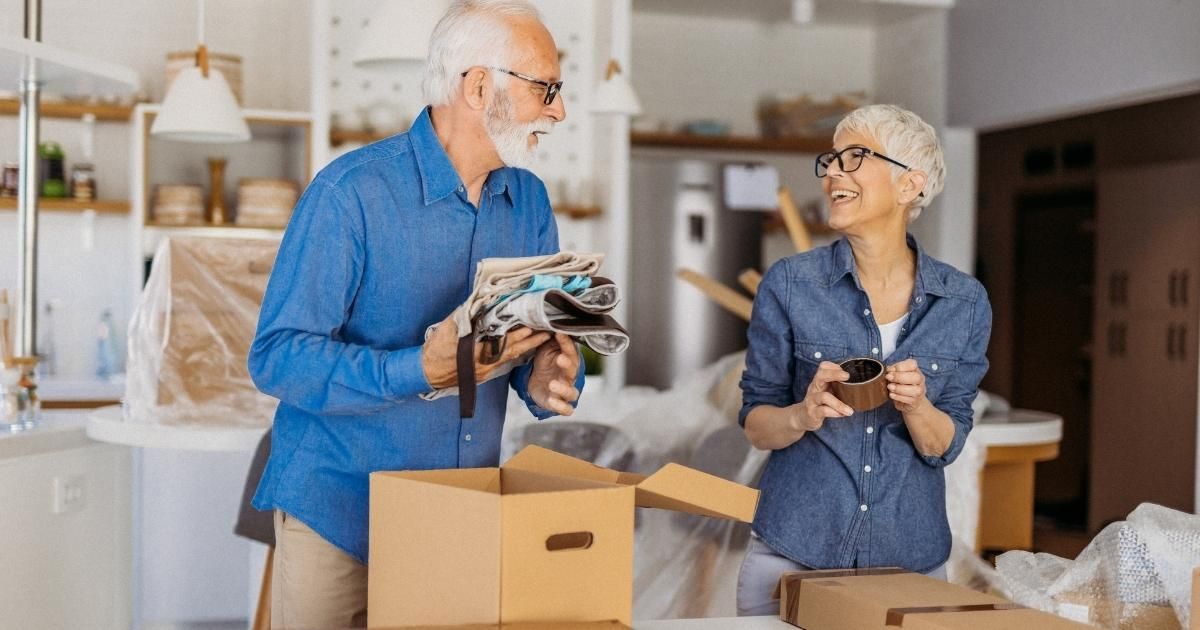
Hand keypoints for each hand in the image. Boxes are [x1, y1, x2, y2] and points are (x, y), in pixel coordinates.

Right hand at [421, 315, 549, 388]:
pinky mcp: (485, 373)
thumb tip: (481, 303)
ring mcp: (487, 369)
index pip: (504, 340)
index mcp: (478, 350)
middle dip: (532, 340)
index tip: (534, 323)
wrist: (427, 372)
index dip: (520, 333)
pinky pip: (505, 362)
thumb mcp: (448, 327)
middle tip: (549, 330)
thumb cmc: (436, 349)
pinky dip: (517, 354)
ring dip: (528, 347)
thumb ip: (466, 316)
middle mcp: (486, 361)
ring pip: (512, 356)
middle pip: (514, 349)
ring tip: (543, 337)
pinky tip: (525, 347)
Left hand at [527, 333, 580, 415]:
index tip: (559, 334)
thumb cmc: (546, 363)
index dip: (566, 344)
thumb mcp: (547, 349)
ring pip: (572, 393)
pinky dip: (560, 406)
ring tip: (552, 384)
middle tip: (560, 358)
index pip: (571, 352)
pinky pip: (566, 409)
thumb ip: (552, 340)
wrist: (536, 382)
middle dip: (567, 365)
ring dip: (563, 389)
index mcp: (568, 361)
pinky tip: (551, 400)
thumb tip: (553, 323)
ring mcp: (565, 391)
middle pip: (573, 371)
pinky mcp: (558, 404)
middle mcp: (569, 376)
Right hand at [792, 361, 852, 431]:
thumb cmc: (820, 402)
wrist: (802, 417)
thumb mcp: (827, 391)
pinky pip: (822, 411)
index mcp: (819, 381)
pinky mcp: (812, 412)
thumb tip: (861, 385)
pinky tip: (842, 415)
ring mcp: (812, 400)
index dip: (834, 367)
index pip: (823, 367)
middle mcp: (815, 388)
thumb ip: (839, 387)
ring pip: (824, 397)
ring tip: (850, 411)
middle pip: (821, 376)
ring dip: (839, 404)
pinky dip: (834, 413)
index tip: (847, 372)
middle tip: (847, 377)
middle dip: (834, 374)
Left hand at [886, 359, 929, 413]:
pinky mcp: (915, 401)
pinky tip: (892, 395)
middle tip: (888, 377)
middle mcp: (920, 380)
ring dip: (899, 388)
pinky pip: (909, 400)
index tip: (889, 370)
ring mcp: (919, 391)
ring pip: (915, 390)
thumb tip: (889, 369)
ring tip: (889, 387)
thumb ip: (893, 371)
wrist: (908, 401)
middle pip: (916, 377)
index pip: (912, 364)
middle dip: (900, 377)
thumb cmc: (900, 385)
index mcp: (915, 370)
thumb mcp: (896, 375)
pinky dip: (899, 397)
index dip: (900, 367)